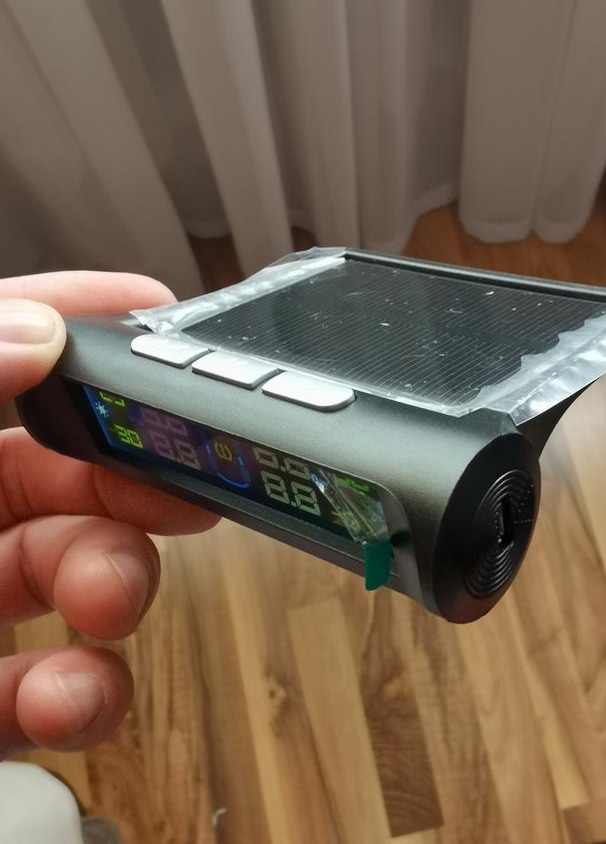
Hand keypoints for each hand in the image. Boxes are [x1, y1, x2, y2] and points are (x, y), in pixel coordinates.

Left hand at [0, 272, 217, 758]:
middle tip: (188, 479)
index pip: (9, 346)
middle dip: (139, 468)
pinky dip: (85, 694)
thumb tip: (39, 332)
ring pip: (76, 572)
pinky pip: (49, 691)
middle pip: (69, 461)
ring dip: (120, 582)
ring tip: (113, 598)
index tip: (153, 310)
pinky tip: (80, 690)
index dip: (79, 316)